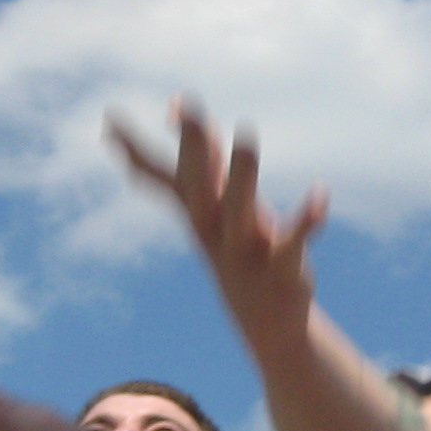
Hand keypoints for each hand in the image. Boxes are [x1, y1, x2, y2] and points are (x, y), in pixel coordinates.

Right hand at [110, 101, 328, 347]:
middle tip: (189, 110)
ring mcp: (246, 252)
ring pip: (239, 214)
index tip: (110, 119)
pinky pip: (293, 243)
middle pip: (198, 190)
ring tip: (246, 138)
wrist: (268, 324)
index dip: (138, 151)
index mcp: (200, 215)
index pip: (166, 178)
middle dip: (194, 150)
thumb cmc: (241, 253)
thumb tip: (175, 106)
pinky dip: (306, 220)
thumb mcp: (219, 204)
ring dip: (242, 179)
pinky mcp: (281, 269)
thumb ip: (200, 157)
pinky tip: (320, 194)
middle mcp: (216, 232)